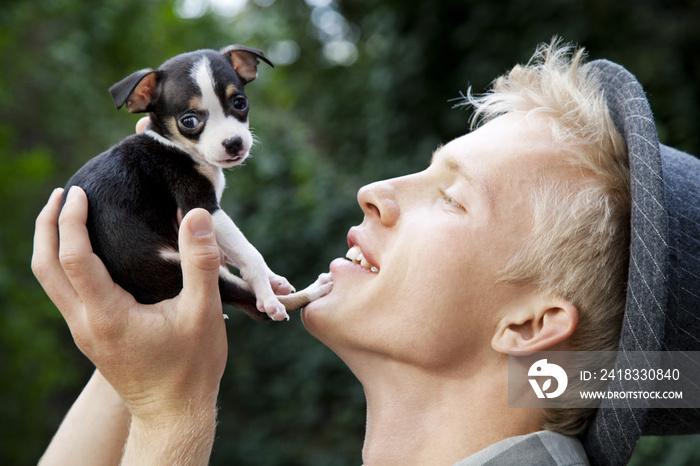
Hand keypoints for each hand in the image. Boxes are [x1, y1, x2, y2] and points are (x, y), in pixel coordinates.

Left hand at [32, 187, 226, 424]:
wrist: (174, 415)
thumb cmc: (192, 367)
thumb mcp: (203, 313)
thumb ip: (199, 262)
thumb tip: (196, 215)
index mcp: (108, 315)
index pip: (74, 257)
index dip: (72, 220)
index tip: (80, 191)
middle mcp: (86, 324)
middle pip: (45, 268)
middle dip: (47, 226)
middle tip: (61, 194)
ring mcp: (85, 333)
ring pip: (50, 283)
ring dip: (51, 245)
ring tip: (66, 216)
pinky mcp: (92, 338)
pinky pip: (65, 294)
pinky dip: (64, 265)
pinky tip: (86, 255)